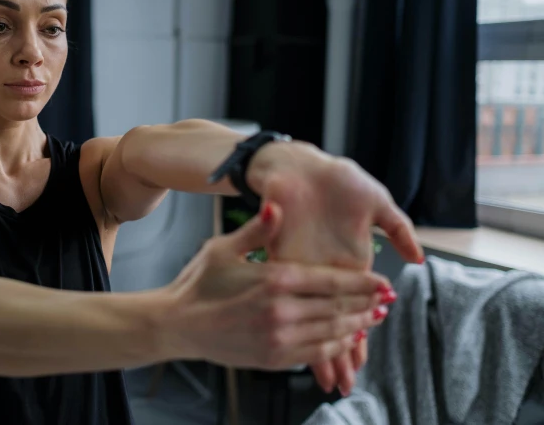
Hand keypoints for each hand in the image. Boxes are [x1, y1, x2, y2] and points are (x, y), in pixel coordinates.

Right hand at [165, 202, 392, 369]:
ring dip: (357, 326)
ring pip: (331, 332)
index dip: (363, 283)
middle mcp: (281, 311)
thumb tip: (277, 206)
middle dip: (367, 304)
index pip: (332, 281)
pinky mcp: (272, 358)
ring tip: (374, 319)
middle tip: (387, 301)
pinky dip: (335, 346)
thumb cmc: (198, 283)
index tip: (384, 282)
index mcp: (274, 279)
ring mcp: (278, 338)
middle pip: (338, 308)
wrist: (177, 324)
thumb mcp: (223, 248)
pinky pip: (315, 353)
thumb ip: (257, 229)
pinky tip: (345, 339)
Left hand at [247, 141, 416, 394]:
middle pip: (332, 316)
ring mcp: (303, 264)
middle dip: (338, 349)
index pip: (355, 306)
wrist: (300, 163)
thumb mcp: (376, 202)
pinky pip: (287, 290)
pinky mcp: (281, 254)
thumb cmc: (338, 180)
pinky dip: (291, 313)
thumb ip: (398, 229)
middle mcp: (325, 269)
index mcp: (348, 261)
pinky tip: (292, 339)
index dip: (359, 332)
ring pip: (309, 311)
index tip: (362, 362)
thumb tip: (420, 259)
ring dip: (314, 339)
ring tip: (322, 374)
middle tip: (344, 383)